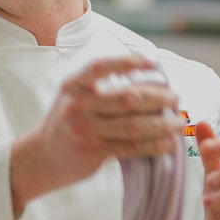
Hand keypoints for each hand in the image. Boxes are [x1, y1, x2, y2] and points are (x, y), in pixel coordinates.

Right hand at [10, 56, 181, 216]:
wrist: (40, 157)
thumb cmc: (64, 123)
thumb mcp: (72, 97)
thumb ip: (98, 87)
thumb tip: (143, 80)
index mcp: (73, 85)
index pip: (102, 67)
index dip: (129, 62)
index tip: (152, 64)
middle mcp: (78, 105)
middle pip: (127, 98)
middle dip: (158, 98)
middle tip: (175, 98)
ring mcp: (85, 129)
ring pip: (134, 125)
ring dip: (162, 124)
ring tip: (178, 123)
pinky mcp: (93, 151)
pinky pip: (131, 147)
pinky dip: (153, 145)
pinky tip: (167, 143)